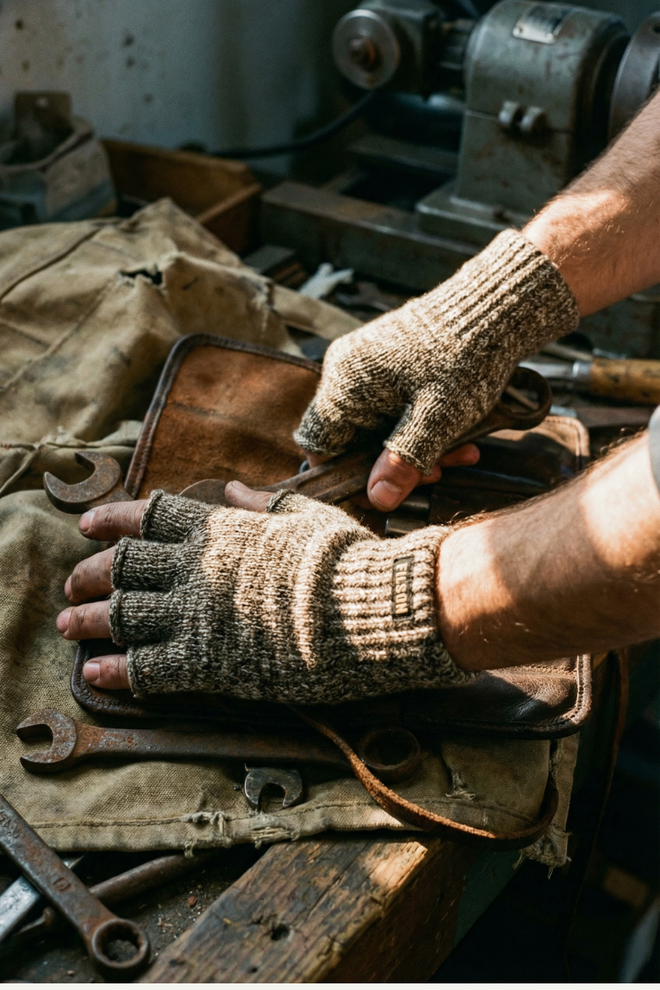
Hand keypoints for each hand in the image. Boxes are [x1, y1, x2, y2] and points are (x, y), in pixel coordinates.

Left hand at [58, 484, 468, 701]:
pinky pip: (145, 666)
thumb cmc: (342, 558)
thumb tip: (237, 487)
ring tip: (68, 628)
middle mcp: (195, 566)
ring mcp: (195, 614)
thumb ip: (263, 503)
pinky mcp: (205, 661)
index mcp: (218, 527)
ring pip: (122, 614)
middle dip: (90, 575)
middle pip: (122, 566)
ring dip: (89, 621)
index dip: (111, 520)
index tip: (87, 526)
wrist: (366, 608)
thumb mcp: (304, 514)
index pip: (148, 516)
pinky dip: (116, 670)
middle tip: (74, 587)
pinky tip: (97, 673)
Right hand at [294, 230, 577, 509]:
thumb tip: (377, 500)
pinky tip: (454, 433)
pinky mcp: (387, 360)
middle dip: (394, 462)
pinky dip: (418, 422)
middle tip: (435, 472)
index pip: (319, 444)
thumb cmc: (464, 359)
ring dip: (413, 445)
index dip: (344, 474)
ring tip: (458, 453)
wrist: (493, 308)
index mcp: (345, 384)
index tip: (379, 488)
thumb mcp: (436, 421)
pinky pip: (391, 403)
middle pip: (352, 436)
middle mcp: (345, 370)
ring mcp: (366, 363)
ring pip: (377, 423)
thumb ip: (402, 462)